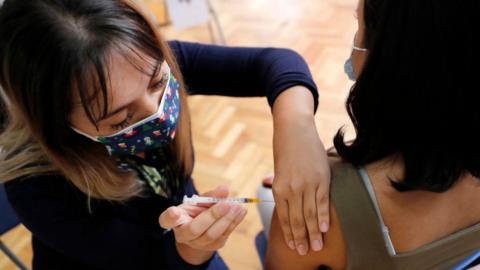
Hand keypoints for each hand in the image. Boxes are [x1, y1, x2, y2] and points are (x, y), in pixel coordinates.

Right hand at [159, 186, 246, 252]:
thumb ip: (211, 195)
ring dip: (227, 219)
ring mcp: (198, 243)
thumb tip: (225, 189)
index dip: (170, 217)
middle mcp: (183, 234)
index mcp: (175, 221)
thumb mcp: (199, 201)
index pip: (167, 220)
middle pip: (196, 228)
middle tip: (226, 203)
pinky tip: (241, 211)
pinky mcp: (213, 246)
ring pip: (212, 234)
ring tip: (238, 206)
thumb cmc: (197, 211)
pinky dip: (234, 222)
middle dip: (212, 215)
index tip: (174, 212)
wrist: (203, 229)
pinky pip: (224, 235)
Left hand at [271, 86, 330, 255]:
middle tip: (303, 253)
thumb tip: (267, 185)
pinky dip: (323, 216)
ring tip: (315, 247)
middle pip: (296, 219)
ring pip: (310, 214)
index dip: (288, 233)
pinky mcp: (321, 179)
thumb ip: (276, 181)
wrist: (295, 130)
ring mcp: (307, 185)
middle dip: (299, 238)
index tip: (291, 246)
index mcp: (278, 188)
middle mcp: (291, 189)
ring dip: (312, 233)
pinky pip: (322, 202)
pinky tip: (324, 229)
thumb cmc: (286, 149)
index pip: (284, 216)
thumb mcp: (278, 168)